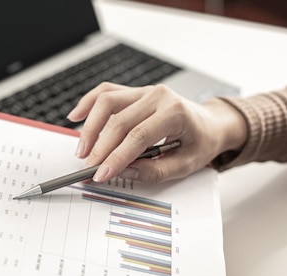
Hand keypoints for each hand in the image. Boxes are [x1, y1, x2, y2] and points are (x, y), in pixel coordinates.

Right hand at [67, 82, 247, 182]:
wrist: (211, 123)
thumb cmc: (201, 142)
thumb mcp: (186, 164)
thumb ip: (155, 171)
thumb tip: (124, 172)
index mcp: (175, 112)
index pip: (138, 136)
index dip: (116, 156)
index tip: (101, 174)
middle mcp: (158, 96)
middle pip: (119, 121)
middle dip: (100, 148)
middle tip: (88, 169)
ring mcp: (145, 91)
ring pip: (107, 101)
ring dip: (91, 127)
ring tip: (82, 150)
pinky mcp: (135, 92)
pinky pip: (107, 92)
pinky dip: (89, 103)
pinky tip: (76, 117)